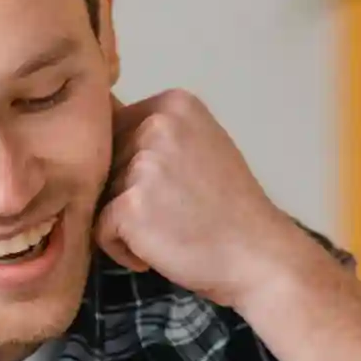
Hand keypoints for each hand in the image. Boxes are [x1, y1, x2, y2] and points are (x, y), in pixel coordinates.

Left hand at [96, 90, 308, 306]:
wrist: (259, 256)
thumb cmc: (231, 210)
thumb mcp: (201, 147)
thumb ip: (160, 135)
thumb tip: (104, 137)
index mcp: (175, 104)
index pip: (115, 126)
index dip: (129, 164)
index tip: (167, 189)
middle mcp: (157, 125)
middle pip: (104, 160)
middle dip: (124, 192)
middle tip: (170, 214)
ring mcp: (142, 165)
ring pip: (100, 194)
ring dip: (124, 221)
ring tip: (166, 233)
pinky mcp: (129, 206)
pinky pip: (100, 229)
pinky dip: (122, 249)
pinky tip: (156, 253)